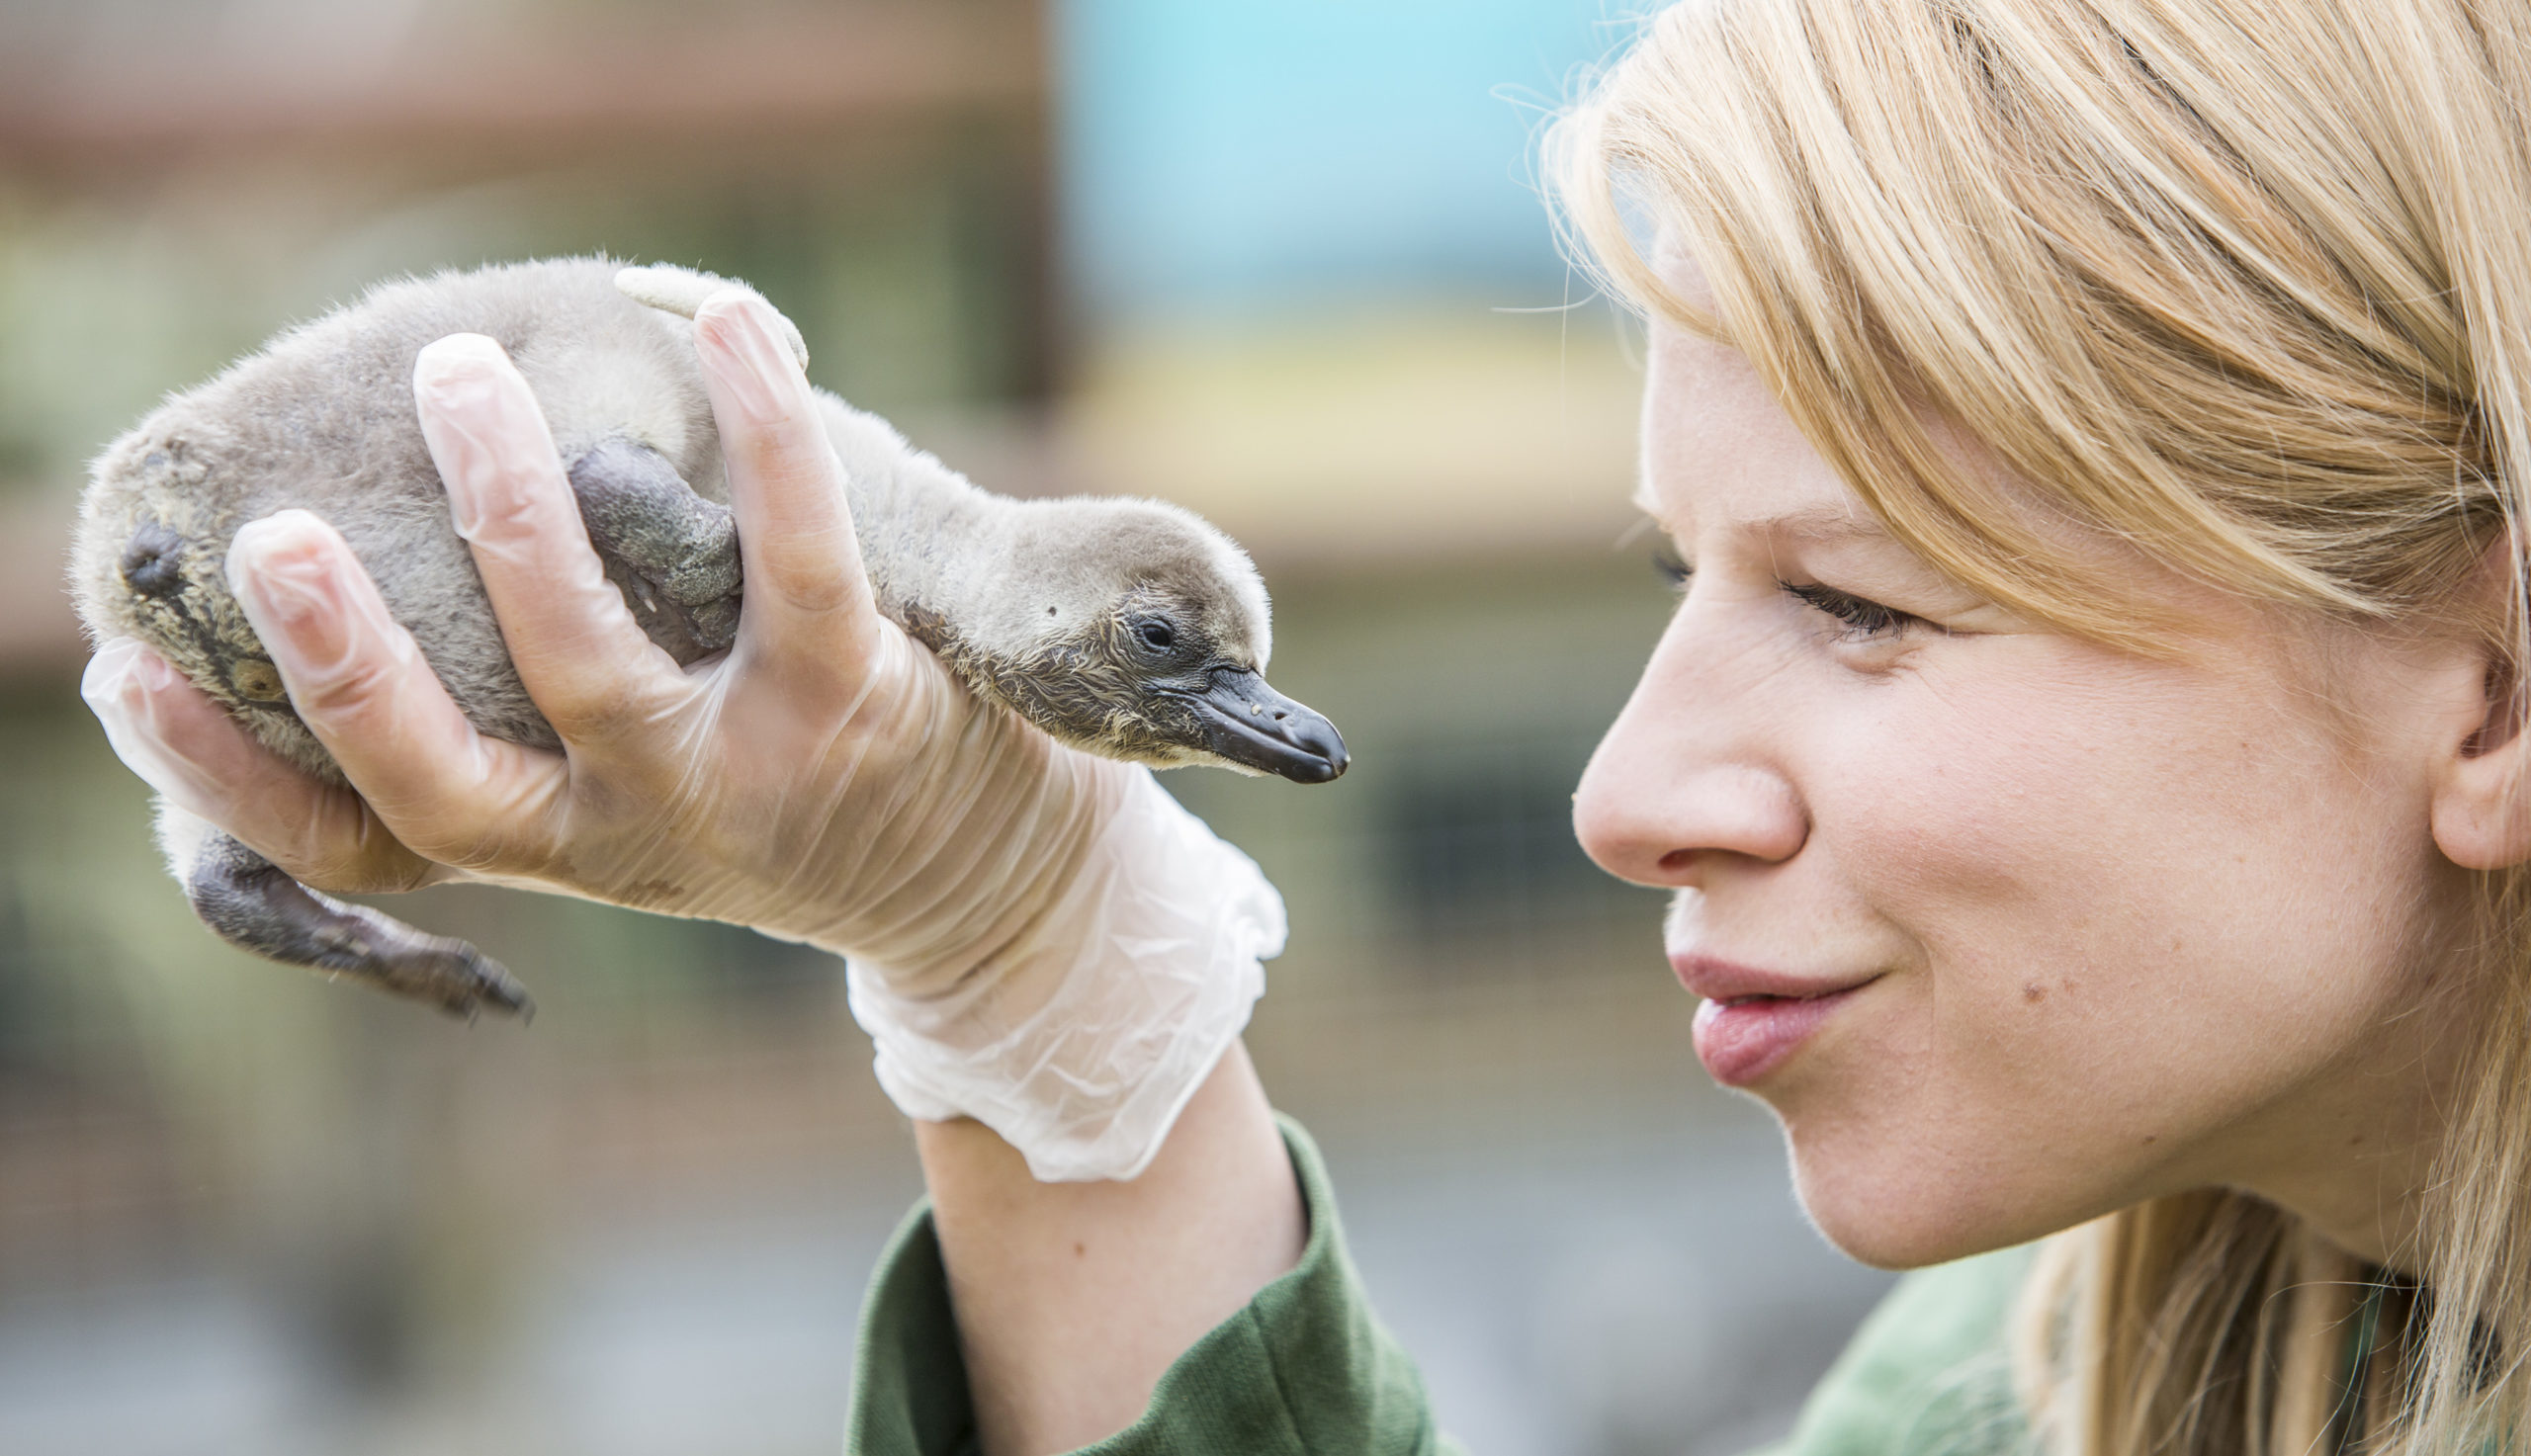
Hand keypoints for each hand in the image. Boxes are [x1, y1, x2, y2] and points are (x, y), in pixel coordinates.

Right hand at [83, 292, 1283, 1178]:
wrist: (982, 885)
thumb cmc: (781, 800)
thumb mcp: (642, 800)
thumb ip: (537, 724)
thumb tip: (397, 576)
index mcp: (558, 850)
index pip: (370, 842)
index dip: (239, 780)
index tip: (129, 680)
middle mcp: (633, 832)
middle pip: (452, 766)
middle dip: (344, 656)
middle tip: (274, 529)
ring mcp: (742, 773)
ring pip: (593, 654)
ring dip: (512, 507)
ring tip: (457, 372)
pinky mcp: (855, 700)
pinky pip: (795, 551)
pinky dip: (760, 427)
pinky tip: (728, 320)